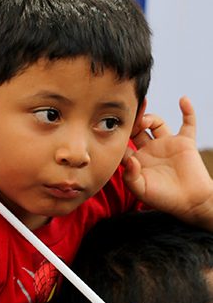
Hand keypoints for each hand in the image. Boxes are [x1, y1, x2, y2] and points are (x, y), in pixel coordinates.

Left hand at [123, 96, 212, 229]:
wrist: (190, 203)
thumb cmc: (163, 199)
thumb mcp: (141, 190)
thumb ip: (130, 176)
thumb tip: (129, 160)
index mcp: (137, 160)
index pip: (123, 143)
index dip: (117, 135)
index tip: (112, 127)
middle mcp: (150, 149)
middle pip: (137, 129)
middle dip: (132, 121)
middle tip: (129, 116)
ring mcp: (167, 144)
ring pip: (157, 123)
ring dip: (151, 117)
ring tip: (145, 120)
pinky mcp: (185, 142)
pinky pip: (188, 123)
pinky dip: (188, 110)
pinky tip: (183, 100)